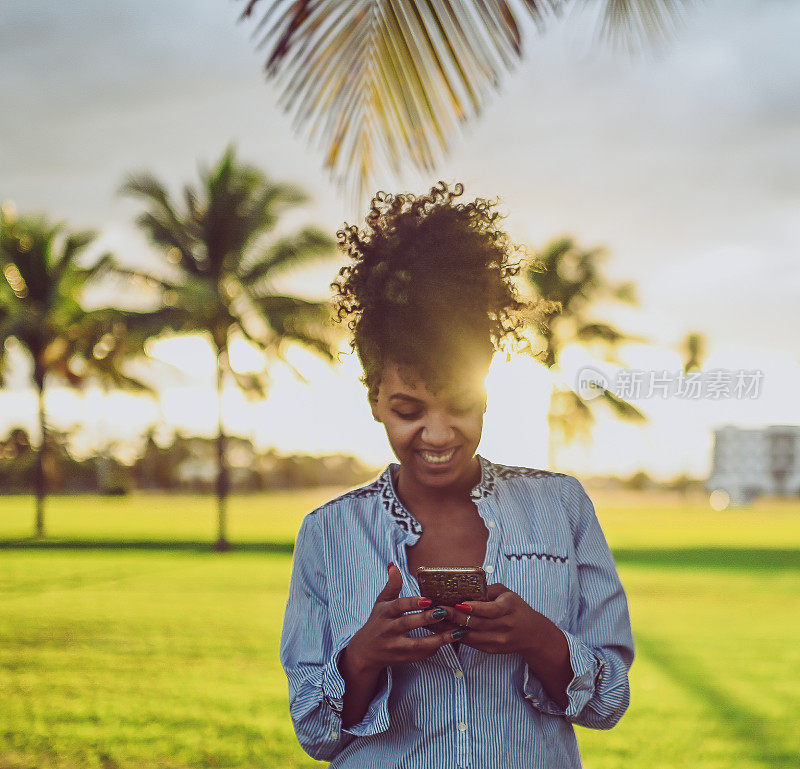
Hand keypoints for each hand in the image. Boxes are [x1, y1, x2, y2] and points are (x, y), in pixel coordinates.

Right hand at [345, 564, 461, 674]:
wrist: (366, 651)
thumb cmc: (378, 621)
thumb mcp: (381, 602)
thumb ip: (391, 585)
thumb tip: (393, 564)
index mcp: (384, 613)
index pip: (398, 606)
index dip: (412, 603)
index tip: (428, 599)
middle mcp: (388, 630)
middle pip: (408, 624)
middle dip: (426, 619)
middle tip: (444, 612)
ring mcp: (395, 646)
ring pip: (417, 644)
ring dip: (438, 639)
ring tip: (456, 632)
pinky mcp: (402, 659)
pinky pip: (420, 655)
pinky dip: (434, 649)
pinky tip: (449, 642)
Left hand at [434, 582, 545, 655]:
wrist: (532, 634)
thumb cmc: (516, 608)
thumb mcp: (506, 593)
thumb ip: (487, 590)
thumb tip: (463, 587)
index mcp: (509, 608)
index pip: (492, 610)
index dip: (475, 608)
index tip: (459, 603)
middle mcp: (505, 626)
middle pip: (477, 624)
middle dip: (455, 617)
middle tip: (438, 609)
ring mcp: (498, 641)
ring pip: (470, 635)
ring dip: (450, 628)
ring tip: (434, 619)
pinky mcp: (491, 649)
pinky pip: (470, 643)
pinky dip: (455, 635)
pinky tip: (442, 629)